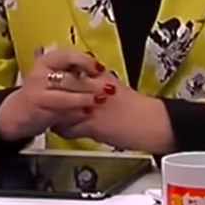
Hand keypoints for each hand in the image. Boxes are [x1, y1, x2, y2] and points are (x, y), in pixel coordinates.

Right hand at [0, 48, 108, 141]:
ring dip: (84, 99)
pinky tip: (87, 113)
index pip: (69, 56)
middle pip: (69, 78)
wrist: (18, 113)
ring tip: (101, 101)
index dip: (87, 62)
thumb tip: (103, 72)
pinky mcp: (36, 107)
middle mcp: (39, 73)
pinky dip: (75, 113)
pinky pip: (59, 110)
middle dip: (91, 84)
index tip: (101, 69)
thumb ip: (75, 73)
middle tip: (109, 89)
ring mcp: (36, 90)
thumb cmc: (45, 93)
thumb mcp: (57, 77)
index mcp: (47, 61)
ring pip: (64, 95)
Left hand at [51, 72, 174, 153]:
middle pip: (60, 91)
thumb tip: (80, 84)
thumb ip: (96, 83)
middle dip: (54, 98)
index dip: (58, 82)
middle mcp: (93, 87)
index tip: (55, 88)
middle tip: (53, 105)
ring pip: (60, 110)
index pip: (68, 73)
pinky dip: (66, 132)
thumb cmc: (137, 108)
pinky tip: (72, 132)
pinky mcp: (91, 124)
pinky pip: (66, 129)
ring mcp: (90, 106)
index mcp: (100, 75)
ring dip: (57, 117)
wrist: (151, 122)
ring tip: (61, 120)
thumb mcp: (116, 87)